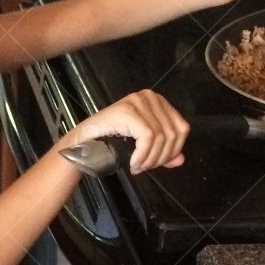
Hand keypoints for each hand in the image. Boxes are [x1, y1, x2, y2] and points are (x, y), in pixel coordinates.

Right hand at [59, 90, 189, 173]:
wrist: (82, 143)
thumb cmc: (111, 143)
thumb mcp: (144, 147)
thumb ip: (164, 151)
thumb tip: (180, 160)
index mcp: (158, 102)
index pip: (182, 128)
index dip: (174, 150)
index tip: (158, 163)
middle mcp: (150, 96)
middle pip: (173, 133)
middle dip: (161, 157)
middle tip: (145, 168)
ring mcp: (138, 101)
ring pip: (161, 137)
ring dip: (151, 159)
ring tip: (139, 167)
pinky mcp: (128, 111)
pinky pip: (147, 138)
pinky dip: (143, 155)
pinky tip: (134, 163)